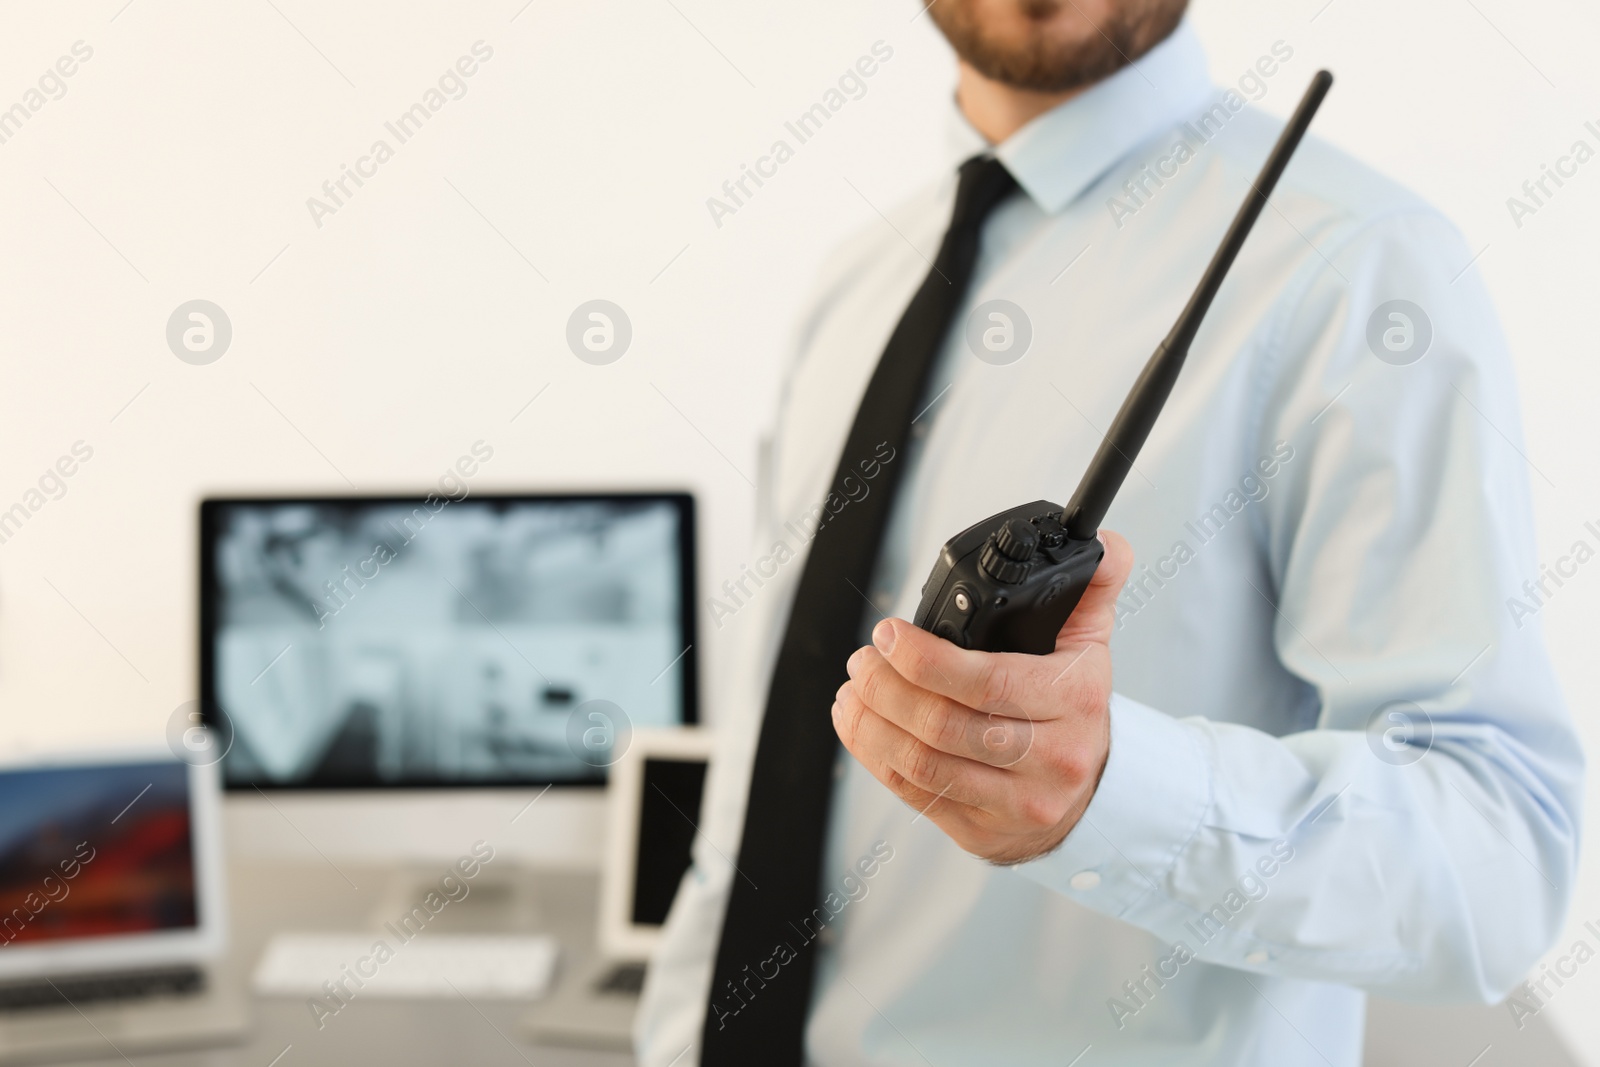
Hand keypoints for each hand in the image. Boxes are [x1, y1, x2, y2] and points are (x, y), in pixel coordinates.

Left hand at [832, 530, 1132, 864]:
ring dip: (872, 723)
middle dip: (886, 687)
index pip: (988, 682)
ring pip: (923, 765)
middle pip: (944, 725)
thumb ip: (1092, 589)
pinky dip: (874, 757)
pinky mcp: (981, 831)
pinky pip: (915, 795)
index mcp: (1072, 702)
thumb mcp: (1092, 648)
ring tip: (853, 689)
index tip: (889, 635)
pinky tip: (859, 726)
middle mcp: (1047, 758)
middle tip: (862, 660)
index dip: (925, 659)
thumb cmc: (1077, 713)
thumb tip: (1105, 543)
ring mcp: (1014, 802)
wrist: (1096, 797)